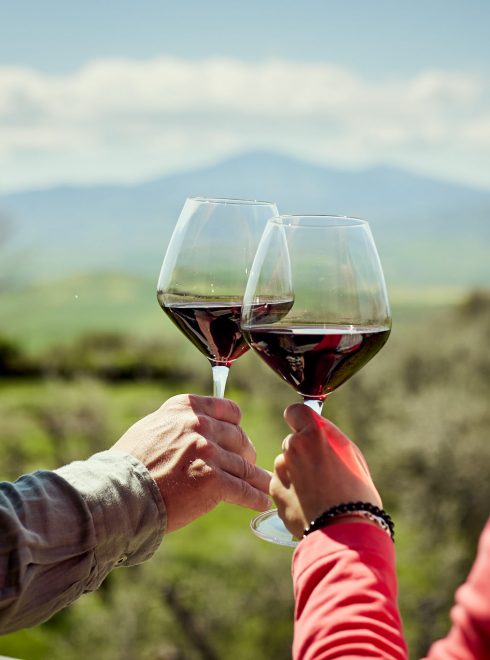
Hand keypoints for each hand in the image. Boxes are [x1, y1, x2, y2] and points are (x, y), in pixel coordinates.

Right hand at [111, 394, 270, 531]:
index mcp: (186, 408)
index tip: (238, 437)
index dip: (236, 426)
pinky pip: (244, 489)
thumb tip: (196, 424)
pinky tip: (261, 502)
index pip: (228, 410)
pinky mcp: (214, 481)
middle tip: (248, 465)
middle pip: (239, 438)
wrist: (118, 494)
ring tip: (265, 485)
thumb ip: (179, 423)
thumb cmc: (129, 465)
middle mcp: (200, 426)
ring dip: (257, 477)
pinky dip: (255, 497)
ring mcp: (208, 452)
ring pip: (244, 466)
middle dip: (245, 453)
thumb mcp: (153, 427)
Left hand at [270, 404, 381, 538]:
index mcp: (314, 434)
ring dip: (295, 473)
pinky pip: (280, 485)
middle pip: (292, 442)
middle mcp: (293, 448)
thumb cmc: (357, 493)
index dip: (300, 420)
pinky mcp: (275, 492)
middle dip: (302, 452)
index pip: (295, 411)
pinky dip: (290, 493)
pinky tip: (308, 505)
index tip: (305, 429)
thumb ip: (329, 438)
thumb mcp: (351, 456)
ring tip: (317, 493)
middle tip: (321, 471)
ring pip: (284, 465)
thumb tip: (316, 430)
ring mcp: (281, 471)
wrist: (346, 532)